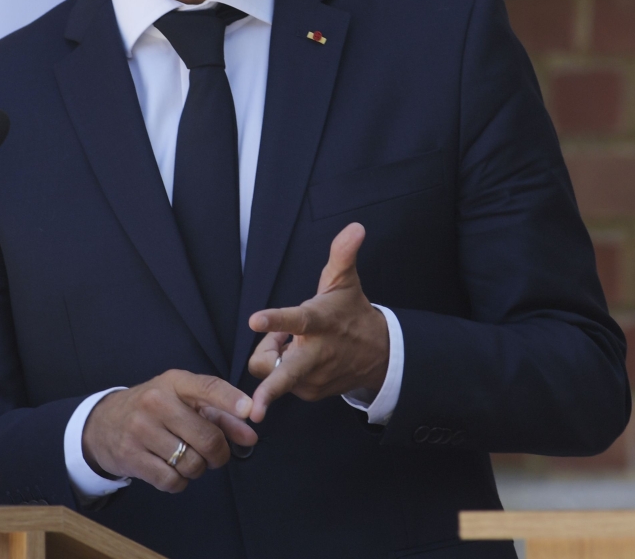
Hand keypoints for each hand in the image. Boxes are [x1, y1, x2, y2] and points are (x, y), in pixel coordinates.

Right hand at [82, 370, 256, 492]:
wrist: (104, 422)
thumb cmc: (155, 409)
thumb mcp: (183, 400)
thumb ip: (220, 416)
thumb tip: (251, 436)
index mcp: (174, 382)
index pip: (208, 387)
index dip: (231, 400)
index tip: (250, 411)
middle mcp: (157, 402)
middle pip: (207, 437)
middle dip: (219, 453)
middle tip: (215, 454)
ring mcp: (141, 430)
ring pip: (192, 463)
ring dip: (198, 468)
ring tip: (187, 457)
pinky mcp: (131, 457)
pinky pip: (172, 481)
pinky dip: (179, 482)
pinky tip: (171, 469)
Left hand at [247, 222, 388, 421]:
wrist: (379, 355)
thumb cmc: (351, 313)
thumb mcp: (345, 282)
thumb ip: (343, 253)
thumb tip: (356, 226)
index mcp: (319, 322)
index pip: (296, 320)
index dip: (275, 321)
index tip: (255, 320)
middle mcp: (314, 355)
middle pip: (285, 375)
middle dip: (269, 393)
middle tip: (255, 408)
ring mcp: (311, 379)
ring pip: (271, 370)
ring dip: (274, 355)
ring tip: (294, 341)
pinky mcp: (309, 393)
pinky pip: (281, 381)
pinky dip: (283, 367)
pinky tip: (299, 355)